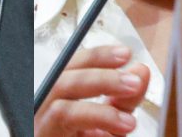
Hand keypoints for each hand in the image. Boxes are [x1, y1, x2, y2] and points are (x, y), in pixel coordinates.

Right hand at [34, 45, 151, 136]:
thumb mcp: (110, 122)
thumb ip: (124, 98)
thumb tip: (140, 71)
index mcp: (59, 95)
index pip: (74, 66)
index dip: (98, 56)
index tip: (125, 54)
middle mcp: (44, 110)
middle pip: (64, 82)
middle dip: (102, 79)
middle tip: (133, 83)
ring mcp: (41, 129)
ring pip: (62, 111)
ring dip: (99, 112)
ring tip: (129, 122)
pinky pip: (62, 131)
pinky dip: (92, 129)